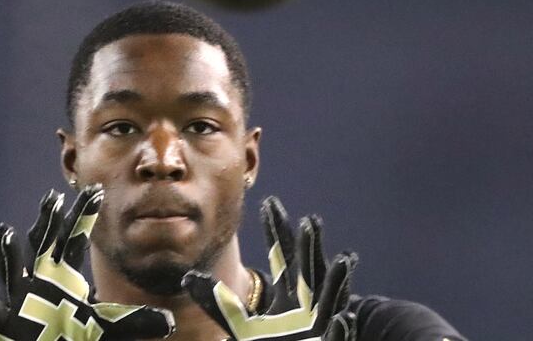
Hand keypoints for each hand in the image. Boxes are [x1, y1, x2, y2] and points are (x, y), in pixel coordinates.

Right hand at [0, 185, 174, 340]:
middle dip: (46, 223)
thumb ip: (133, 323)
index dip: (83, 215)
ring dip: (7, 252)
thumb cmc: (64, 332)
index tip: (95, 190)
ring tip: (5, 233)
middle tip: (52, 198)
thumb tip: (168, 323)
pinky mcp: (4, 320)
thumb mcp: (104, 327)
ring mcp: (18, 295)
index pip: (73, 237)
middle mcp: (39, 276)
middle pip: (42, 243)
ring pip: (10, 268)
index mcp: (62, 273)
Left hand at [183, 196, 357, 340]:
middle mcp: (306, 301)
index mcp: (287, 292)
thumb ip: (217, 301)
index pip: (280, 255)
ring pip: (329, 295)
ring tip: (343, 259)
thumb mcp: (239, 322)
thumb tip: (188, 278)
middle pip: (308, 268)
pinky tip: (343, 315)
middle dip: (309, 246)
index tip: (269, 204)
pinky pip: (335, 330)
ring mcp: (319, 320)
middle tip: (309, 220)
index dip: (276, 231)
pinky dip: (340, 322)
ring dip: (335, 278)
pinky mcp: (326, 339)